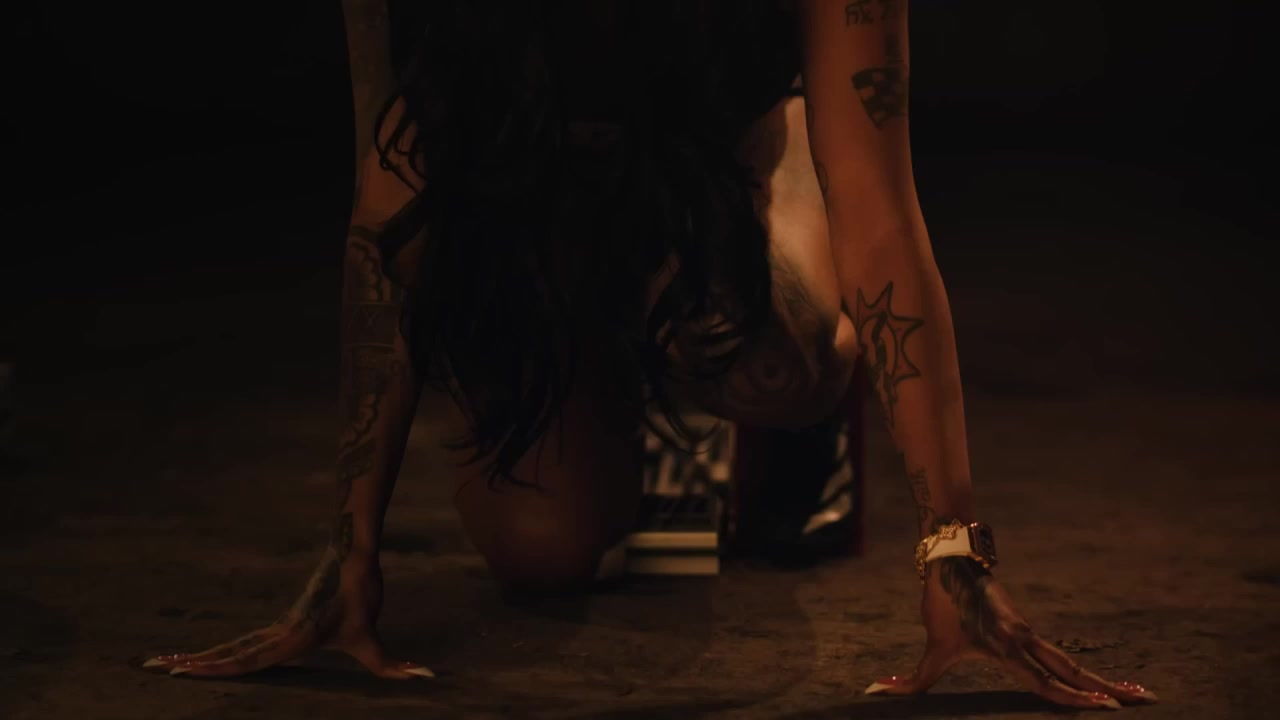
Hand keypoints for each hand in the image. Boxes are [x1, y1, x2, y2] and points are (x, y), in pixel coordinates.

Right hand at [144, 521, 431, 679]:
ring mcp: (277, 627)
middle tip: (153, 668)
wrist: (354, 554)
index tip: (182, 671)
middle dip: (191, 664)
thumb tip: (426, 677)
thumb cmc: (362, 593)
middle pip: (227, 652)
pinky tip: (209, 657)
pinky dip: (222, 650)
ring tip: (164, 662)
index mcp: (290, 640)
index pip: (246, 660)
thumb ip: (393, 664)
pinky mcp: (283, 623)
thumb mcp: (373, 634)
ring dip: (199, 656)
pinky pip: (245, 641)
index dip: (214, 668)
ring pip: (232, 645)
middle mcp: (276, 633)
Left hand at [866, 558, 1157, 708]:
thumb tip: (874, 689)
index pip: (1045, 682)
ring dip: (1099, 679)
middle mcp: (1025, 641)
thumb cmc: (941, 602)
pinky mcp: (1024, 627)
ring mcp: (1028, 633)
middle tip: (1146, 701)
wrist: (953, 557)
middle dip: (1106, 689)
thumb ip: (911, 679)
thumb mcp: (930, 645)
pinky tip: (1094, 681)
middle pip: (1072, 671)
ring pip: (1069, 661)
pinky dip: (1078, 669)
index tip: (1105, 708)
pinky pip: (1056, 654)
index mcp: (1007, 648)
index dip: (1074, 698)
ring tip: (1133, 694)